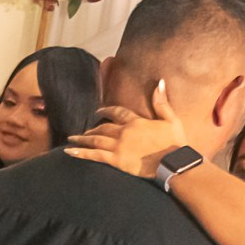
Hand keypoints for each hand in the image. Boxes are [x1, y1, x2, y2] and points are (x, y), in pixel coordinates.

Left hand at [66, 79, 189, 176]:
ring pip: (95, 140)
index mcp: (136, 122)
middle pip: (103, 128)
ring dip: (82, 139)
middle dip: (91, 130)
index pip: (117, 112)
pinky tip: (68, 151)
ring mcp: (119, 146)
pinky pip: (94, 155)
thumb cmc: (175, 142)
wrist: (174, 162)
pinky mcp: (116, 160)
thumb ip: (161, 102)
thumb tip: (159, 82)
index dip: (106, 111)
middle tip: (82, 132)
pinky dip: (80, 153)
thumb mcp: (172, 119)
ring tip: (72, 139)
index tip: (98, 112)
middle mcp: (125, 132)